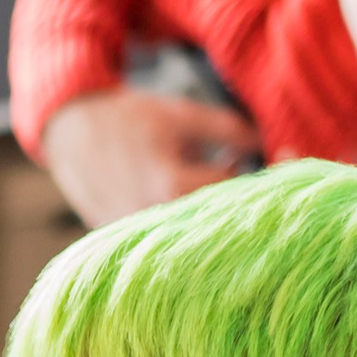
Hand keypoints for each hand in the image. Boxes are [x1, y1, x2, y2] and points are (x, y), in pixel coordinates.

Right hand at [35, 85, 261, 227]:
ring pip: (194, 235)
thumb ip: (229, 128)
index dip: (271, 177)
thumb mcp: (180, 113)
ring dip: (216, 215)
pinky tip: (197, 206)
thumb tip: (269, 145)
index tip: (288, 159)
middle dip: (245, 201)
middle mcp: (154, 220)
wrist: (68, 133)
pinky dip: (188, 224)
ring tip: (223, 190)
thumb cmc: (126, 119)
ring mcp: (137, 236)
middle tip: (265, 178)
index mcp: (172, 187)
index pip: (238, 194)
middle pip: (220, 222)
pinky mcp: (124, 243)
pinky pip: (169, 239)